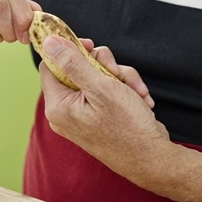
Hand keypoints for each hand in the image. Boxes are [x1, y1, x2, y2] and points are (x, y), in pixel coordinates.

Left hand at [39, 35, 169, 173]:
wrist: (153, 159)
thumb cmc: (127, 127)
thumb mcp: (101, 87)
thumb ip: (73, 63)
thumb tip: (48, 42)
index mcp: (58, 105)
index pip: (51, 65)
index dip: (69, 50)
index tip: (90, 45)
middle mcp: (67, 111)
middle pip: (77, 68)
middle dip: (105, 67)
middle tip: (118, 75)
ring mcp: (83, 115)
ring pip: (98, 77)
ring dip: (121, 79)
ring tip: (135, 93)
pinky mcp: (99, 117)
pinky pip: (108, 91)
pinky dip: (125, 91)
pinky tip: (140, 101)